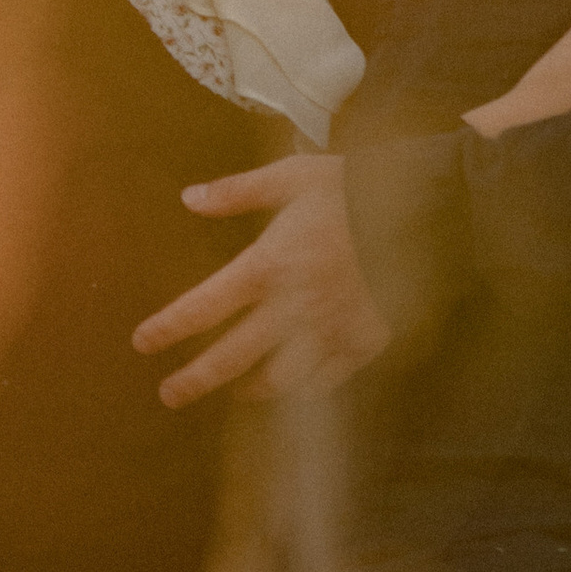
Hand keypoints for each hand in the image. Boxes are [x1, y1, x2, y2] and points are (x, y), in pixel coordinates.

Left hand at [136, 154, 390, 405]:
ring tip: (235, 393)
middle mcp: (292, 308)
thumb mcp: (292, 176)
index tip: (142, 343)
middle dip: (195, 380)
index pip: (203, 307)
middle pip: (231, 357)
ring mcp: (328, 332)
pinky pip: (325, 381)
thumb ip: (237, 192)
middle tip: (169, 395)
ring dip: (249, 389)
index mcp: (268, 265)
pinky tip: (293, 388)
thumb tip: (188, 198)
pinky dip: (304, 389)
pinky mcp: (364, 344)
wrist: (428, 212)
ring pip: (277, 379)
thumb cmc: (355, 188)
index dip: (168, 328)